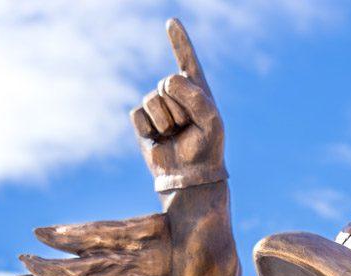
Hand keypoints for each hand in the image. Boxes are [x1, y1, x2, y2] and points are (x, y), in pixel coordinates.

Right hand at [130, 18, 225, 191]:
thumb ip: (194, 95)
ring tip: (176, 135)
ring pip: (152, 99)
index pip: (188, 61)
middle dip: (179, 107)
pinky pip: (140, 114)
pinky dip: (151, 128)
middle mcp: (177, 96)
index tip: (172, 22)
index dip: (179, 42)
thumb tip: (166, 83)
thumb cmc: (207, 149)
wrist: (191, 177)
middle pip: (167, 83)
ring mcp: (159, 107)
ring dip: (166, 120)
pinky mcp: (144, 122)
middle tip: (188, 128)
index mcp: (198, 92)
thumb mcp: (210, 119)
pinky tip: (160, 140)